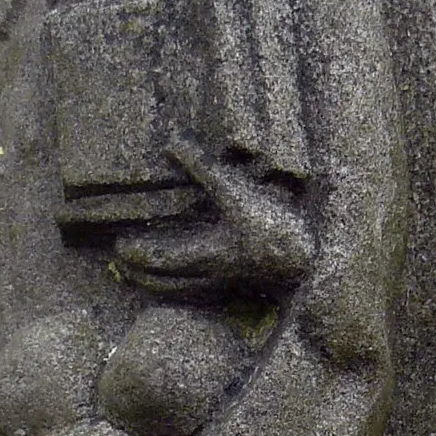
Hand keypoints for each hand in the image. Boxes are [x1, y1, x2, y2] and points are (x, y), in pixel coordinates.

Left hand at [112, 147, 313, 299]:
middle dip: (138, 275)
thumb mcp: (238, 192)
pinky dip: (184, 287)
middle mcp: (211, 275)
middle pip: (164, 285)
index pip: (156, 260)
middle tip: (121, 263)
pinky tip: (187, 277)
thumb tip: (172, 142)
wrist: (316, 262)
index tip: (119, 244)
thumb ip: (204, 167)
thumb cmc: (276, 229)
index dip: (134, 254)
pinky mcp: (244, 285)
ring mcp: (227, 283)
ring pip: (182, 292)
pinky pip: (203, 293)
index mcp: (203, 256)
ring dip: (158, 285)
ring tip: (142, 275)